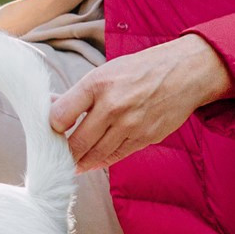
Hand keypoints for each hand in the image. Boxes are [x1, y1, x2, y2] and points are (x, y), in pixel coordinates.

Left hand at [48, 35, 234, 173]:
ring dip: (81, 162)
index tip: (52, 130)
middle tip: (58, 156)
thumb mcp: (106, 71)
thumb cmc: (140, 69)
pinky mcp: (145, 138)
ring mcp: (130, 125)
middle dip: (65, 152)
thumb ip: (79, 93)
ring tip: (72, 163)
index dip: (52, 126)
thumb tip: (50, 106)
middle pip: (77, 142)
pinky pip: (116, 156)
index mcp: (97, 84)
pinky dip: (101, 161)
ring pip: (95, 155)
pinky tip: (91, 162)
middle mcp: (112, 106)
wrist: (184, 72)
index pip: (60, 115)